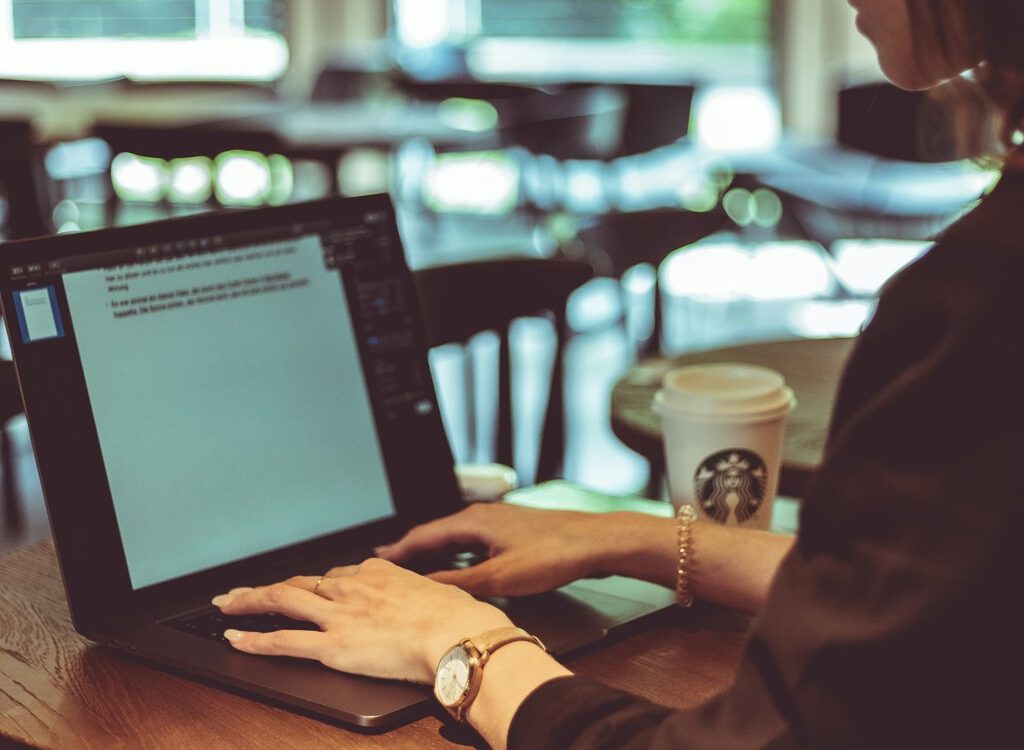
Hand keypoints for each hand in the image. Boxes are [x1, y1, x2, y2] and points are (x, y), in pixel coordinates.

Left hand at [212, 558, 511, 683]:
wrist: (457, 633)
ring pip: (282, 601)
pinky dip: (255, 640)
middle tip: (242, 591)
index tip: (306, 591)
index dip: (315, 586)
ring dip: (249, 602)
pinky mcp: (333, 645)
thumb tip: (429, 604)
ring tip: (227, 604)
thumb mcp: (438, 594)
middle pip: (299, 582)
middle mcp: (352, 588)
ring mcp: (339, 615)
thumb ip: (420, 597)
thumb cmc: (457, 617)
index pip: (336, 577)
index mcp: (379, 574)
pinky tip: (235, 639)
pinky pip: (284, 641)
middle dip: (267, 587)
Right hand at [373, 503, 611, 596]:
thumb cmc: (553, 554)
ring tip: (415, 568)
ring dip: (434, 553)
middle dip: (411, 550)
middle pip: (436, 534)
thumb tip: (427, 588)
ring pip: (455, 539)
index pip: (423, 535)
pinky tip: (459, 569)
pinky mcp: (512, 533)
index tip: (376, 560)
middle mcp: (482, 516)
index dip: (398, 550)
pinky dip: (457, 556)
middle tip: (387, 564)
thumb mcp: (500, 577)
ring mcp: (498, 523)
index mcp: (473, 520)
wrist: (595, 542)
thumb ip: (460, 583)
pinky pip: (472, 543)